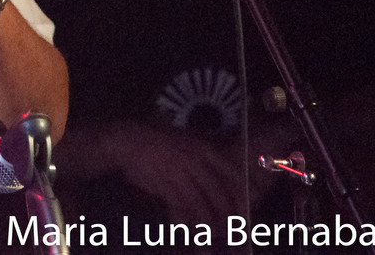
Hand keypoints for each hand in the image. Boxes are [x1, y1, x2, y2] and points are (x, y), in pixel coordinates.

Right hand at [65, 121, 245, 229]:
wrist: (128, 139)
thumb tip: (223, 176)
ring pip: (201, 205)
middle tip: (234, 230)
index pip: (231, 174)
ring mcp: (179, 173)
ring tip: (212, 235)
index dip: (241, 193)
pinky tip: (186, 229)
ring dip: (207, 223)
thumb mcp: (185, 140)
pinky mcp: (164, 185)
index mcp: (203, 149)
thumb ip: (203, 157)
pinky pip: (180, 208)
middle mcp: (194, 161)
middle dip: (228, 216)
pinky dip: (184, 221)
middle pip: (219, 194)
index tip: (247, 208)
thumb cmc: (157, 140)